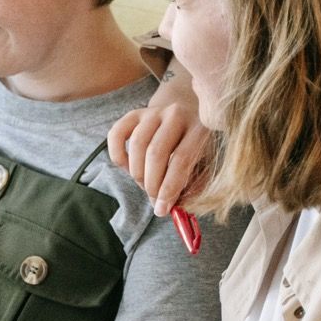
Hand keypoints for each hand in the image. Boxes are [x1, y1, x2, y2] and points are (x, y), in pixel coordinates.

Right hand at [107, 67, 209, 216]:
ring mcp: (153, 112)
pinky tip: (127, 168)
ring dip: (137, 173)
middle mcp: (175, 114)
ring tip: (145, 185)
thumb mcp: (204, 164)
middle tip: (153, 199)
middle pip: (156, 153)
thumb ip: (191, 187)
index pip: (181, 160)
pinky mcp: (134, 114)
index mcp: (199, 128)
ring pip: (137, 145)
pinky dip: (117, 155)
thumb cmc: (196, 146)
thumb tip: (170, 208)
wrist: (187, 112)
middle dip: (151, 183)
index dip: (169, 188)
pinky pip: (116, 134)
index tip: (162, 209)